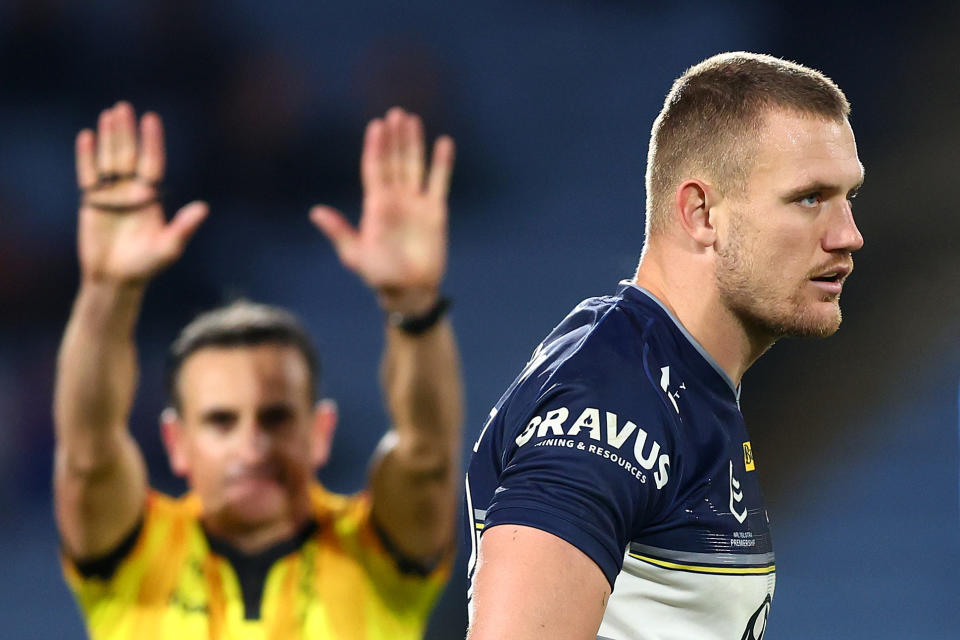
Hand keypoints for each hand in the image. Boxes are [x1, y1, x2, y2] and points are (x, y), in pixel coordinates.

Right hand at [75, 101, 207, 286]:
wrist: (116, 278)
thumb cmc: (147, 264)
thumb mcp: (170, 247)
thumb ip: (184, 227)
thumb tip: (203, 208)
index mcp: (152, 197)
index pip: (152, 163)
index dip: (152, 142)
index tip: (151, 119)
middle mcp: (132, 191)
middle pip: (129, 155)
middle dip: (127, 132)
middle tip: (124, 107)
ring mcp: (112, 194)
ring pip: (109, 159)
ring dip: (108, 137)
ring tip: (109, 114)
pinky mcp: (92, 201)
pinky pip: (88, 174)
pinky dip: (87, 157)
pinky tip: (86, 137)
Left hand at [310, 107, 454, 313]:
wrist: (408, 289)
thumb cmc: (379, 274)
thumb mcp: (355, 254)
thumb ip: (339, 231)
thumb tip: (316, 212)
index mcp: (375, 205)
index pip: (374, 168)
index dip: (375, 147)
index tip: (377, 126)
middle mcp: (395, 198)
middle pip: (394, 161)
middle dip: (395, 138)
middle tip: (396, 114)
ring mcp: (416, 203)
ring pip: (415, 165)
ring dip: (414, 143)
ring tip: (413, 120)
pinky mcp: (435, 211)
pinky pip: (439, 182)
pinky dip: (442, 164)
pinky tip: (444, 143)